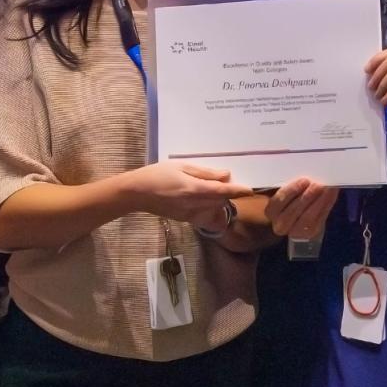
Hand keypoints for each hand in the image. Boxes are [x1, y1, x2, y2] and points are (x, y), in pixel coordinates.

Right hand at [118, 159, 236, 219]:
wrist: (136, 193)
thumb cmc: (157, 174)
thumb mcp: (181, 167)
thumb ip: (204, 172)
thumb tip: (225, 174)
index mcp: (194, 189)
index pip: (222, 191)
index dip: (237, 190)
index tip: (250, 189)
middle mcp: (194, 204)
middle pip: (220, 201)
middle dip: (229, 193)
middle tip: (233, 183)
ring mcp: (190, 214)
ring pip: (214, 209)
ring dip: (220, 201)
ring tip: (216, 190)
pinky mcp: (186, 219)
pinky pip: (205, 216)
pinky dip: (211, 209)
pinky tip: (207, 200)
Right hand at [264, 177, 337, 242]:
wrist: (297, 220)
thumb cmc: (290, 200)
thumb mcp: (285, 191)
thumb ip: (289, 184)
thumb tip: (303, 173)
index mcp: (271, 211)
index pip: (279, 201)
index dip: (292, 191)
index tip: (304, 181)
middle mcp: (280, 225)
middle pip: (293, 210)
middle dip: (308, 196)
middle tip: (318, 184)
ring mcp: (295, 232)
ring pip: (308, 217)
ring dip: (319, 201)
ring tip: (327, 188)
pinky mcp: (311, 233)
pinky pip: (320, 218)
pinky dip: (327, 204)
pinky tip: (331, 194)